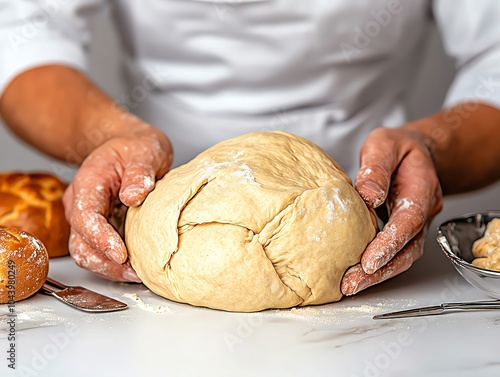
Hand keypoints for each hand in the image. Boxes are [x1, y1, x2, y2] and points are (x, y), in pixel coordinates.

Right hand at [63, 122, 172, 281]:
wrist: (130, 148)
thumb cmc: (135, 148)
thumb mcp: (145, 151)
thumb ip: (140, 172)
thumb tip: (133, 196)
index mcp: (88, 184)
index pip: (86, 217)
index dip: (101, 239)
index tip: (122, 254)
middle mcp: (80, 204)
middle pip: (81, 243)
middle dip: (106, 263)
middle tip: (135, 273)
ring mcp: (87, 219)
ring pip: (87, 253)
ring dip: (109, 269)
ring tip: (136, 275)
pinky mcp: (99, 228)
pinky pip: (99, 252)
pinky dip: (114, 264)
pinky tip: (134, 268)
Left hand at [341, 125, 442, 294]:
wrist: (416, 152)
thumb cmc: (398, 148)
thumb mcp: (384, 144)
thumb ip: (376, 167)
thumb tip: (368, 194)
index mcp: (422, 189)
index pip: (409, 221)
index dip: (390, 243)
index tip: (369, 261)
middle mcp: (422, 212)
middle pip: (407, 249)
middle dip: (380, 270)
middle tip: (352, 284)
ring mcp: (415, 225)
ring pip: (403, 257)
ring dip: (378, 275)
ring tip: (350, 286)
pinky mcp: (403, 232)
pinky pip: (394, 254)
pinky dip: (376, 267)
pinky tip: (355, 274)